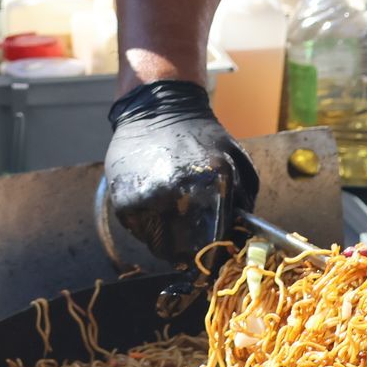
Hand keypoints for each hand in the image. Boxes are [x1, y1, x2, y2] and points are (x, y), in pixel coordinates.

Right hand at [104, 80, 257, 266]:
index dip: (215, 257)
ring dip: (168, 238)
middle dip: (191, 250)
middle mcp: (176, 195)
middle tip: (193, 236)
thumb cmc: (202, 136)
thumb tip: (240, 242)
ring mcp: (146, 200)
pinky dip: (149, 225)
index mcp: (212, 185)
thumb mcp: (236, 161)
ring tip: (172, 210)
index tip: (214, 258)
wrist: (157, 108)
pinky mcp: (123, 203)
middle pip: (186, 253)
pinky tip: (154, 201)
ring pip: (160, 247)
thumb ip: (243, 203)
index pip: (215, 245)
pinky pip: (140, 233)